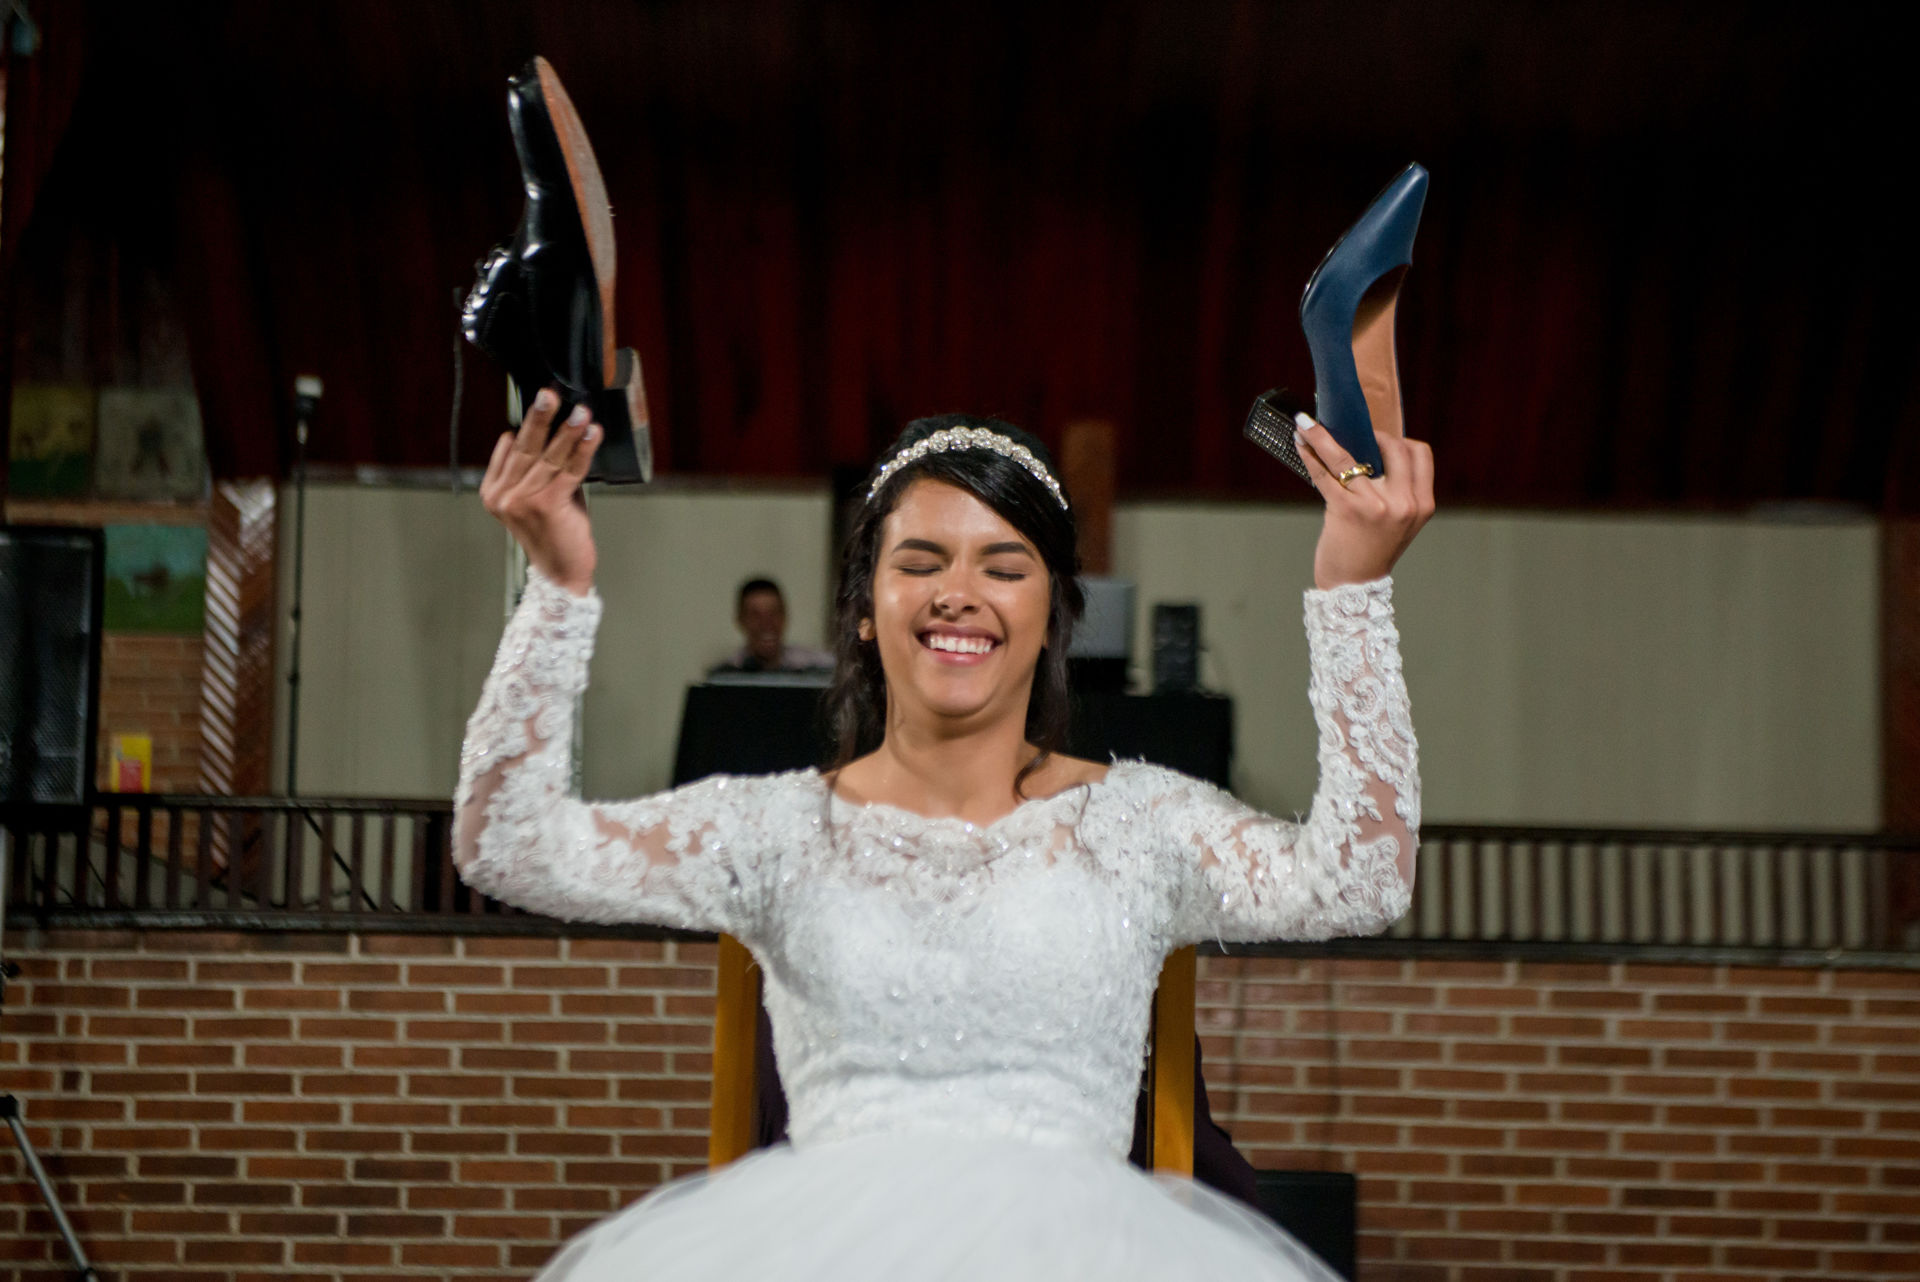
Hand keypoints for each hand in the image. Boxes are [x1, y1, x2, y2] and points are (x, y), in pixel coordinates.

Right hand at [480, 389, 601, 595]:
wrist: (561, 574)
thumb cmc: (554, 535)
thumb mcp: (537, 497)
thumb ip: (539, 469)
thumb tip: (553, 432)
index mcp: (494, 492)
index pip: (509, 448)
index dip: (527, 423)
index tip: (542, 401)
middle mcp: (504, 496)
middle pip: (524, 447)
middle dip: (539, 417)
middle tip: (548, 394)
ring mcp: (522, 501)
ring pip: (549, 456)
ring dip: (568, 431)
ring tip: (580, 412)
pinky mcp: (547, 505)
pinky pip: (569, 470)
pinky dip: (583, 450)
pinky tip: (592, 435)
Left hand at [1296, 420, 1435, 589]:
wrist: (1352, 589)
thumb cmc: (1369, 551)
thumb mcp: (1398, 522)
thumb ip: (1396, 490)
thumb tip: (1366, 449)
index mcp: (1422, 504)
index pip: (1419, 454)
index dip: (1398, 440)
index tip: (1377, 439)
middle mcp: (1405, 503)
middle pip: (1392, 447)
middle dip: (1368, 434)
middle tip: (1345, 432)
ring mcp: (1377, 506)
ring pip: (1349, 456)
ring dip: (1322, 436)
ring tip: (1304, 424)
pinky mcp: (1348, 510)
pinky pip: (1326, 473)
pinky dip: (1310, 455)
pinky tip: (1299, 445)